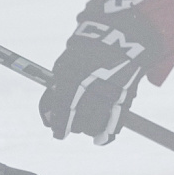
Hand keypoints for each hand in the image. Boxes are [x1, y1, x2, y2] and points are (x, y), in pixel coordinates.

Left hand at [38, 19, 150, 143]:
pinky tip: (99, 140)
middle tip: (72, 123)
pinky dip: (106, 135)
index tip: (58, 133)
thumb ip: (55, 92)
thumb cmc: (85, 52)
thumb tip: (48, 118)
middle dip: (73, 125)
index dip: (59, 126)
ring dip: (87, 129)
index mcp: (72, 77)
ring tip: (86, 124)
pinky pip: (114, 124)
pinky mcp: (125, 96)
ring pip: (94, 126)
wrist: (119, 34)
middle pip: (78, 122)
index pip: (62, 112)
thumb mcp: (64, 65)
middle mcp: (91, 87)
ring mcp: (109, 92)